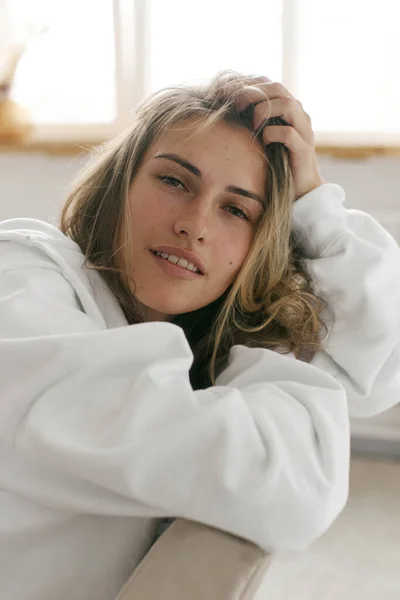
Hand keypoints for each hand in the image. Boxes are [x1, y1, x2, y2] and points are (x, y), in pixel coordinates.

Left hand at [235, 76, 324, 198]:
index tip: (225, 93)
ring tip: (252, 125)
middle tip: (237, 107)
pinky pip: (288, 133)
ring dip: (264, 111)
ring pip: (287, 104)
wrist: (300, 190)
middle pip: (277, 88)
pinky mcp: (304, 149)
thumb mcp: (260, 137)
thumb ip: (251, 121)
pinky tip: (263, 142)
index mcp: (288, 109)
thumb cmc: (276, 162)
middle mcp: (299, 115)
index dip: (247, 84)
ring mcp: (304, 131)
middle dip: (253, 93)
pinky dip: (272, 134)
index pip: (268, 83)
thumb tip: (224, 108)